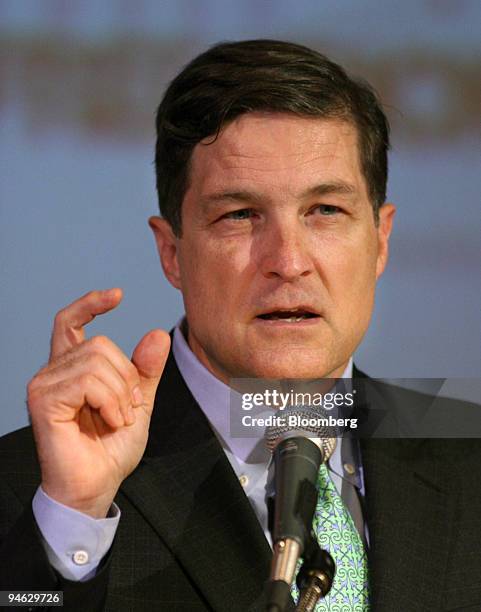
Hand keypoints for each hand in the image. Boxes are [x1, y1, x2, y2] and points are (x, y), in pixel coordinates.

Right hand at [27, 288, 169, 517]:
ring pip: (96, 359)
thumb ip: (145, 370)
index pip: (70, 322)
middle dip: (127, 375)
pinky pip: (89, 381)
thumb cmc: (110, 449)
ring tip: (118, 418)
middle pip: (99, 342)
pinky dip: (111, 402)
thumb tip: (156, 334)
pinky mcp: (43, 400)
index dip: (90, 303)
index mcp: (71, 369)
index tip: (118, 295)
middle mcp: (53, 372)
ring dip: (121, 393)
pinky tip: (110, 422)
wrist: (97, 486)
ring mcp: (44, 385)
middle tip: (128, 408)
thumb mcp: (138, 402)